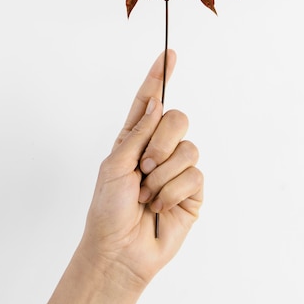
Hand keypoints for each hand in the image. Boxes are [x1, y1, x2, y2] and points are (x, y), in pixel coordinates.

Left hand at [78, 49, 203, 289]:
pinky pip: (194, 174)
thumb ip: (138, 133)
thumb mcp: (115, 165)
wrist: (119, 250)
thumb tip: (158, 103)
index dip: (159, 76)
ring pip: (188, 148)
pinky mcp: (192, 190)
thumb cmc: (108, 209)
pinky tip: (160, 206)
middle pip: (178, 118)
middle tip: (144, 167)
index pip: (149, 101)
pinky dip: (173, 191)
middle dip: (161, 142)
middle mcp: (158, 149)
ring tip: (148, 194)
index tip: (169, 52)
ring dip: (163, 174)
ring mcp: (177, 169)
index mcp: (135, 139)